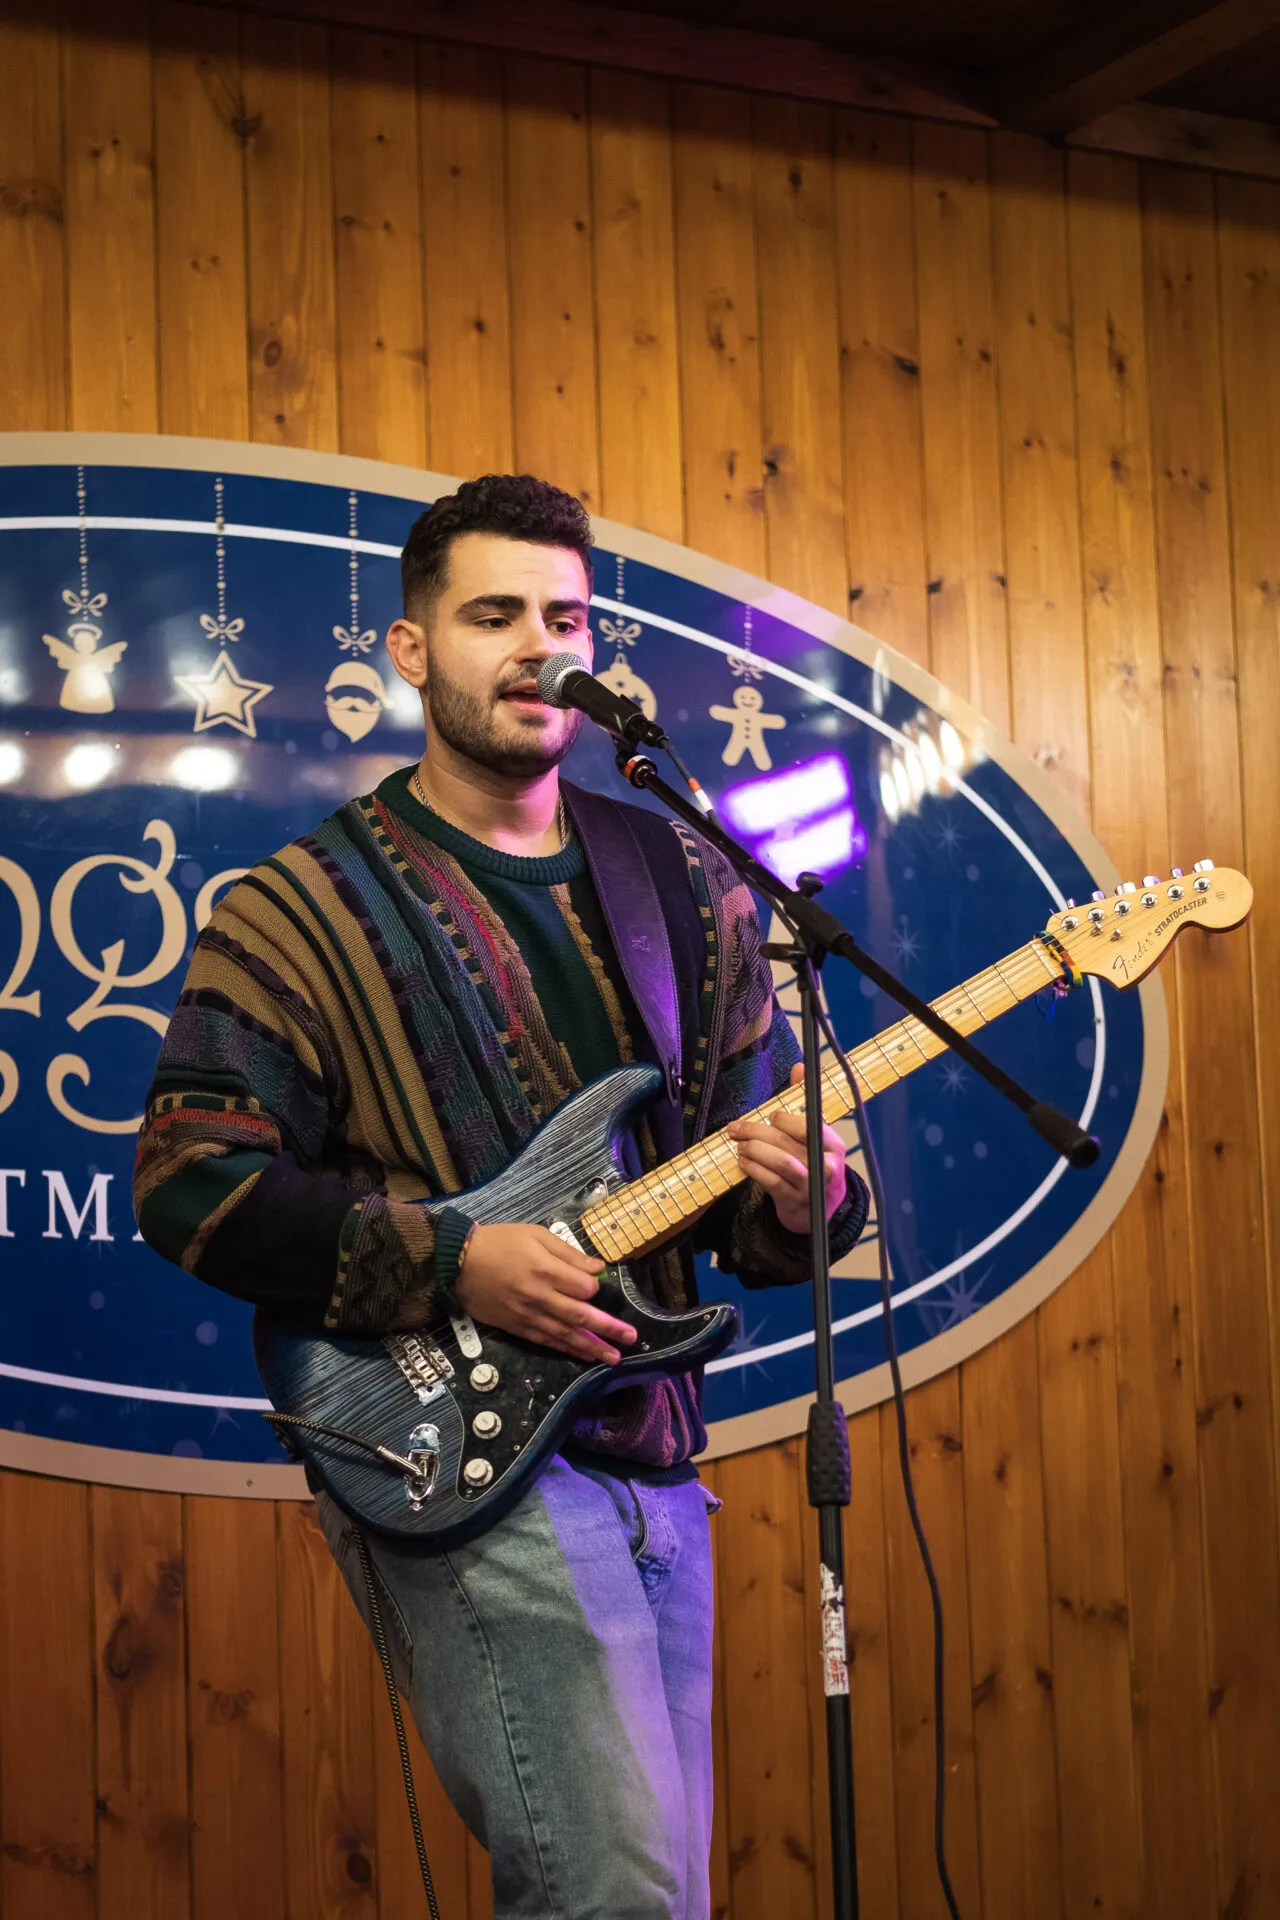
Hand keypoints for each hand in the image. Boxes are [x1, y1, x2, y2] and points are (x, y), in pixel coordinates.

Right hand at [454, 1223, 638, 1364]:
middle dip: (609, 1328)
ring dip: (592, 1347)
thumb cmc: (499, 1242)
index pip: (584, 1287)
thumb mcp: (535, 1234)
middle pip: (581, 1316)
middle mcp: (539, 1296)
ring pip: (566, 1335)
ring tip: (613, 1357)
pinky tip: (582, 1354)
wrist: (458, 1262)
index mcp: (545, 1269)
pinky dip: (566, 1349)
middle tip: (631, 1338)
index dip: (595, 1288)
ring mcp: (527, 1315)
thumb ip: (568, 1253)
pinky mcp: (516, 1327)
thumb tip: (598, 1268)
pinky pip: (546, 1341)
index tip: (596, 1286)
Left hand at [727, 1064, 846, 1235]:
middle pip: (786, 1142)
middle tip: (735, 1128)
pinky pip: (770, 1182)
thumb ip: (805, 1100)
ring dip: (753, 1150)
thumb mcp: (816, 1134)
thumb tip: (799, 1066)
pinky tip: (742, 1162)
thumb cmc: (814, 1162)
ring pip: (779, 1162)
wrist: (822, 1208)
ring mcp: (810, 1186)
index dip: (785, 1119)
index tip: (770, 1115)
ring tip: (739, 1144)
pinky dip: (753, 1170)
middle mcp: (825, 1166)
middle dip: (755, 1132)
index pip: (808, 1126)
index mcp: (833, 1145)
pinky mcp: (794, 1202)